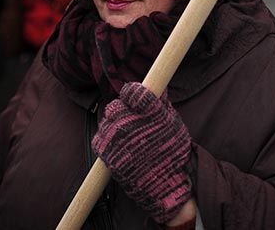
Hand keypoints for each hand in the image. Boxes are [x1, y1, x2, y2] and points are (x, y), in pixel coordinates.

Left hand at [91, 82, 191, 223]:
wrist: (164, 186)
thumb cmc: (172, 154)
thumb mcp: (174, 125)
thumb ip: (162, 105)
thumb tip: (158, 87)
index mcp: (150, 112)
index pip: (132, 91)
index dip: (132, 93)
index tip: (134, 99)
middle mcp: (130, 121)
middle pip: (115, 105)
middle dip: (122, 110)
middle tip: (131, 120)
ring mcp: (116, 137)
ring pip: (107, 120)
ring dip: (114, 124)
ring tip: (127, 136)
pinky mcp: (106, 153)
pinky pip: (100, 136)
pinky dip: (107, 139)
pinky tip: (118, 145)